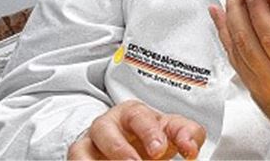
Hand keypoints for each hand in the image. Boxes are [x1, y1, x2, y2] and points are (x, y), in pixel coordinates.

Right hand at [67, 99, 204, 159]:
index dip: (149, 133)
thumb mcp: (173, 132)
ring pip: (82, 148)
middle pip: (106, 129)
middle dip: (120, 149)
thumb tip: (191, 148)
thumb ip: (188, 134)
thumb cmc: (153, 136)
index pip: (139, 116)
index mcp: (133, 113)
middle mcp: (107, 124)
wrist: (133, 145)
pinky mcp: (78, 156)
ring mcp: (90, 142)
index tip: (159, 150)